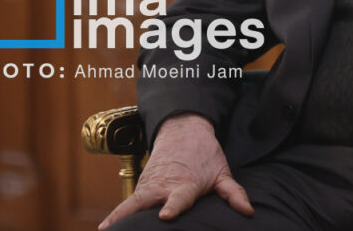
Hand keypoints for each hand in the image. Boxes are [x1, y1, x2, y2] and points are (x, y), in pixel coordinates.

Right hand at [98, 113, 252, 228]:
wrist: (184, 131)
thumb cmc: (205, 156)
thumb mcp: (222, 173)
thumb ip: (233, 194)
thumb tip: (248, 212)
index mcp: (187, 185)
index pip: (180, 198)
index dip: (174, 206)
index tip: (167, 214)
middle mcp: (165, 186)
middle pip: (149, 203)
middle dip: (139, 215)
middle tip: (128, 229)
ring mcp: (150, 187)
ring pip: (133, 204)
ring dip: (122, 218)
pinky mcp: (141, 188)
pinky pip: (126, 204)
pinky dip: (116, 215)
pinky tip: (104, 228)